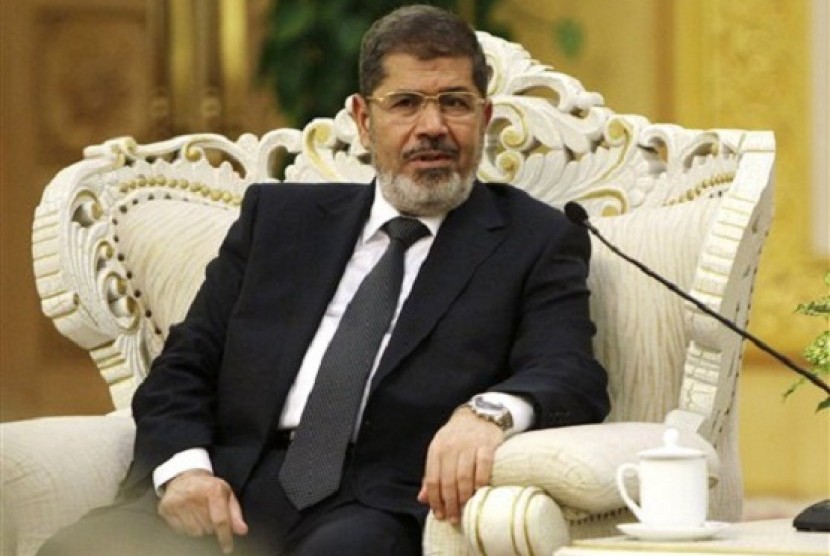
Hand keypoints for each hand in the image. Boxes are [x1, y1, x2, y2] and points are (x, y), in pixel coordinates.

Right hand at [158, 469, 248, 553]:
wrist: (184, 477)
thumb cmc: (209, 487)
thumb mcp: (227, 495)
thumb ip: (235, 514)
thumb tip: (242, 530)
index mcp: (213, 490)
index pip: (220, 520)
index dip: (225, 536)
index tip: (228, 547)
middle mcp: (193, 495)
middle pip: (208, 528)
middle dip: (212, 526)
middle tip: (209, 513)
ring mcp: (178, 502)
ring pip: (195, 532)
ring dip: (200, 527)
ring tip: (198, 513)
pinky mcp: (165, 508)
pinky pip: (181, 531)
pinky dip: (187, 527)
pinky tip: (188, 514)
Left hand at [417, 406, 503, 523]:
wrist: (478, 415)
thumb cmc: (456, 438)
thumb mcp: (439, 451)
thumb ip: (431, 474)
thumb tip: (422, 499)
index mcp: (436, 449)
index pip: (432, 480)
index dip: (435, 500)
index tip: (439, 515)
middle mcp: (451, 447)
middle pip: (448, 481)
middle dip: (450, 503)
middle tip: (453, 518)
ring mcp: (469, 445)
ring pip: (464, 476)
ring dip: (464, 497)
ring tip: (465, 509)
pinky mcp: (487, 444)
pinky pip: (483, 466)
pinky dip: (481, 481)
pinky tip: (479, 492)